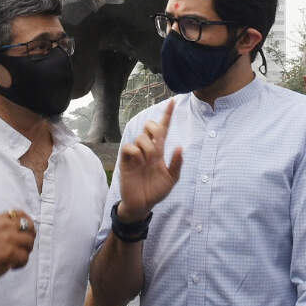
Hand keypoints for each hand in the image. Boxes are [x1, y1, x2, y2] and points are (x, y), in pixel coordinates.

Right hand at [0, 210, 35, 281]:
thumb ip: (0, 228)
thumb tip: (18, 230)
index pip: (19, 214)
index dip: (27, 222)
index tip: (28, 231)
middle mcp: (3, 226)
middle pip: (29, 226)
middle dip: (29, 238)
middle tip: (23, 248)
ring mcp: (7, 238)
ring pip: (29, 242)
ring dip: (25, 252)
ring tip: (16, 259)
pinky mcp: (9, 252)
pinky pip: (25, 257)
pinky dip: (21, 263)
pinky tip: (12, 266)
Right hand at [117, 99, 183, 221]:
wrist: (142, 204)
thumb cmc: (156, 191)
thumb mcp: (171, 179)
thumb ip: (176, 164)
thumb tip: (179, 147)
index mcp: (159, 151)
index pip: (163, 129)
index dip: (168, 115)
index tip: (173, 101)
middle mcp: (147, 149)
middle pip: (150, 126)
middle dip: (155, 129)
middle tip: (158, 145)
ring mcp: (136, 153)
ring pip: (141, 137)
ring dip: (148, 147)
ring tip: (148, 162)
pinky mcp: (126, 160)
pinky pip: (129, 146)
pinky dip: (136, 152)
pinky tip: (138, 163)